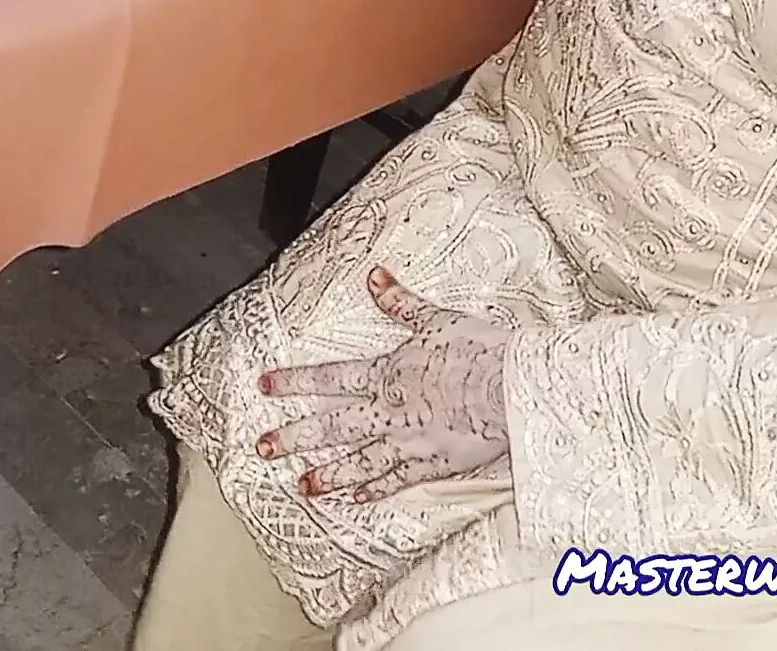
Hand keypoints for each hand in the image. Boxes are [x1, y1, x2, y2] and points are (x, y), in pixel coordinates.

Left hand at [255, 267, 509, 502]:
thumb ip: (400, 303)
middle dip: (295, 437)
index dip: (294, 381)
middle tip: (264, 447)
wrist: (512, 389)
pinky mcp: (433, 464)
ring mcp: (409, 442)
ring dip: (328, 474)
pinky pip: (397, 481)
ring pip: (358, 461)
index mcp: (387, 373)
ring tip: (303, 486)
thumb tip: (374, 278)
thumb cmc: (480, 352)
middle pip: (332, 426)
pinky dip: (376, 490)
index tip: (265, 386)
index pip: (329, 378)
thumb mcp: (435, 319)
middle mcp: (390, 411)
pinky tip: (358, 498)